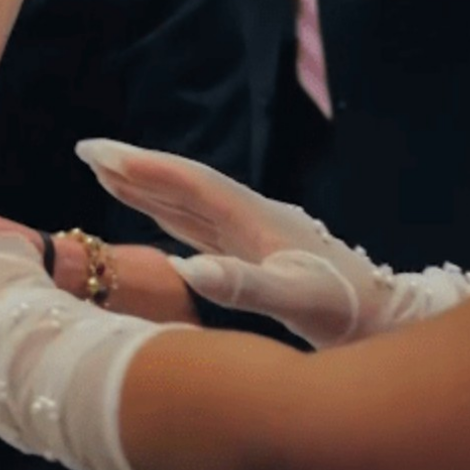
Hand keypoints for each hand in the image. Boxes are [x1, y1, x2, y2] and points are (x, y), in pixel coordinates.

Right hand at [77, 139, 469, 346]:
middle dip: (134, 166)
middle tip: (86, 150)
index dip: (142, 167)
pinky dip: (167, 211)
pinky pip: (198, 224)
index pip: (188, 183)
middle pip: (182, 183)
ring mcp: (250, 231)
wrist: (383, 319)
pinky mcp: (251, 250)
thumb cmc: (342, 311)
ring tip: (105, 171)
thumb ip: (242, 284)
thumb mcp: (295, 300)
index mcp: (254, 217)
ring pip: (187, 202)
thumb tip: (186, 268)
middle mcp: (248, 216)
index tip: (98, 153)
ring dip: (146, 185)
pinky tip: (152, 210)